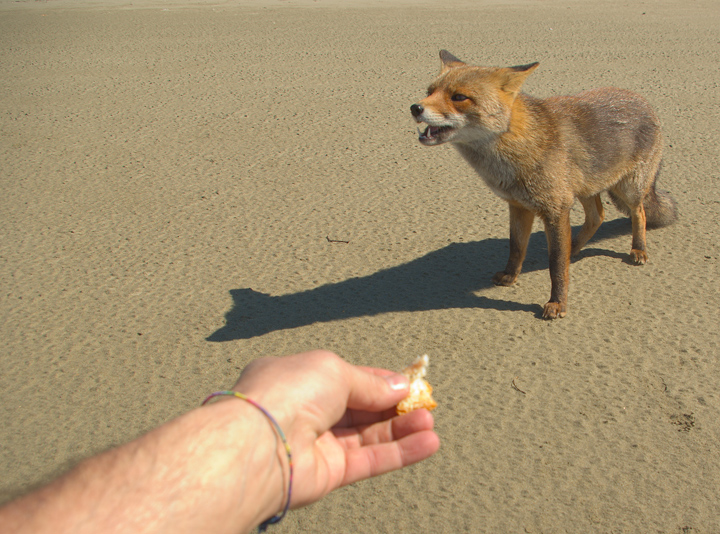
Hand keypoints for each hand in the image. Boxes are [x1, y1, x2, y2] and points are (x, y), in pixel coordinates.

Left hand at [233, 350, 439, 508]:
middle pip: (361, 408)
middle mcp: (307, 410)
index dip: (380, 380)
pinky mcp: (329, 473)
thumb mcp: (333, 370)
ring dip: (402, 429)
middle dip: (394, 405)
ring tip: (429, 422)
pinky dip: (400, 452)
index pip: (348, 377)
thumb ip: (369, 382)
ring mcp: (317, 442)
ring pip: (369, 435)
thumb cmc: (286, 394)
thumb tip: (399, 386)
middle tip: (425, 402)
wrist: (259, 445)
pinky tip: (427, 442)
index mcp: (299, 377)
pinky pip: (371, 460)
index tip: (410, 382)